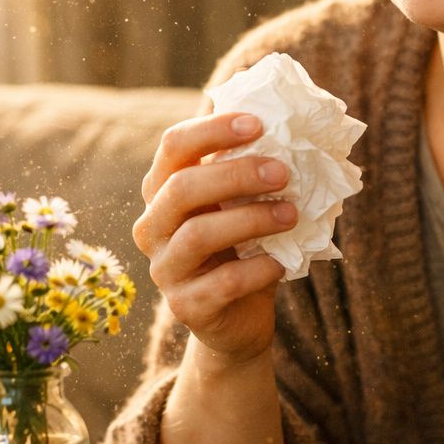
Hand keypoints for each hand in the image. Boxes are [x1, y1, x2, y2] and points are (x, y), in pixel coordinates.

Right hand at [134, 113, 296, 365]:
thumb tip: (290, 126)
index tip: (258, 123)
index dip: (212, 130)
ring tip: (292, 214)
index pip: (173, 146)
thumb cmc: (244, 248)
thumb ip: (252, 171)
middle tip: (283, 172)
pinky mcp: (185, 307)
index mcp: (162, 190)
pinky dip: (259, 269)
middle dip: (236, 174)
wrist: (240, 319)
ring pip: (198, 234)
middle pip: (181, 188)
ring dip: (251, 219)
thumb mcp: (244, 205)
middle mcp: (152, 226)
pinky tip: (282, 263)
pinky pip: (223, 283)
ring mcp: (164, 269)